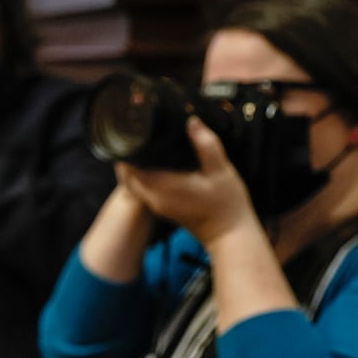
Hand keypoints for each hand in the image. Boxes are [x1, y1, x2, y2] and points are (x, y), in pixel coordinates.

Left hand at [120, 116, 260, 247]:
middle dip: (130, 156)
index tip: (135, 133)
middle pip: (127, 175)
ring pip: (133, 183)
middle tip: (139, 136)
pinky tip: (156, 164)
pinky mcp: (162, 208)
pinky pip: (142, 189)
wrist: (230, 235)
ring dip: (135, 167)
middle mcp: (154, 197)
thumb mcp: (221, 170)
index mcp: (163, 186)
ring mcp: (157, 205)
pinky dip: (142, 177)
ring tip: (146, 147)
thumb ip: (206, 144)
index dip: (129, 149)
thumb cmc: (227, 204)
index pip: (130, 167)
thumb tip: (192, 122)